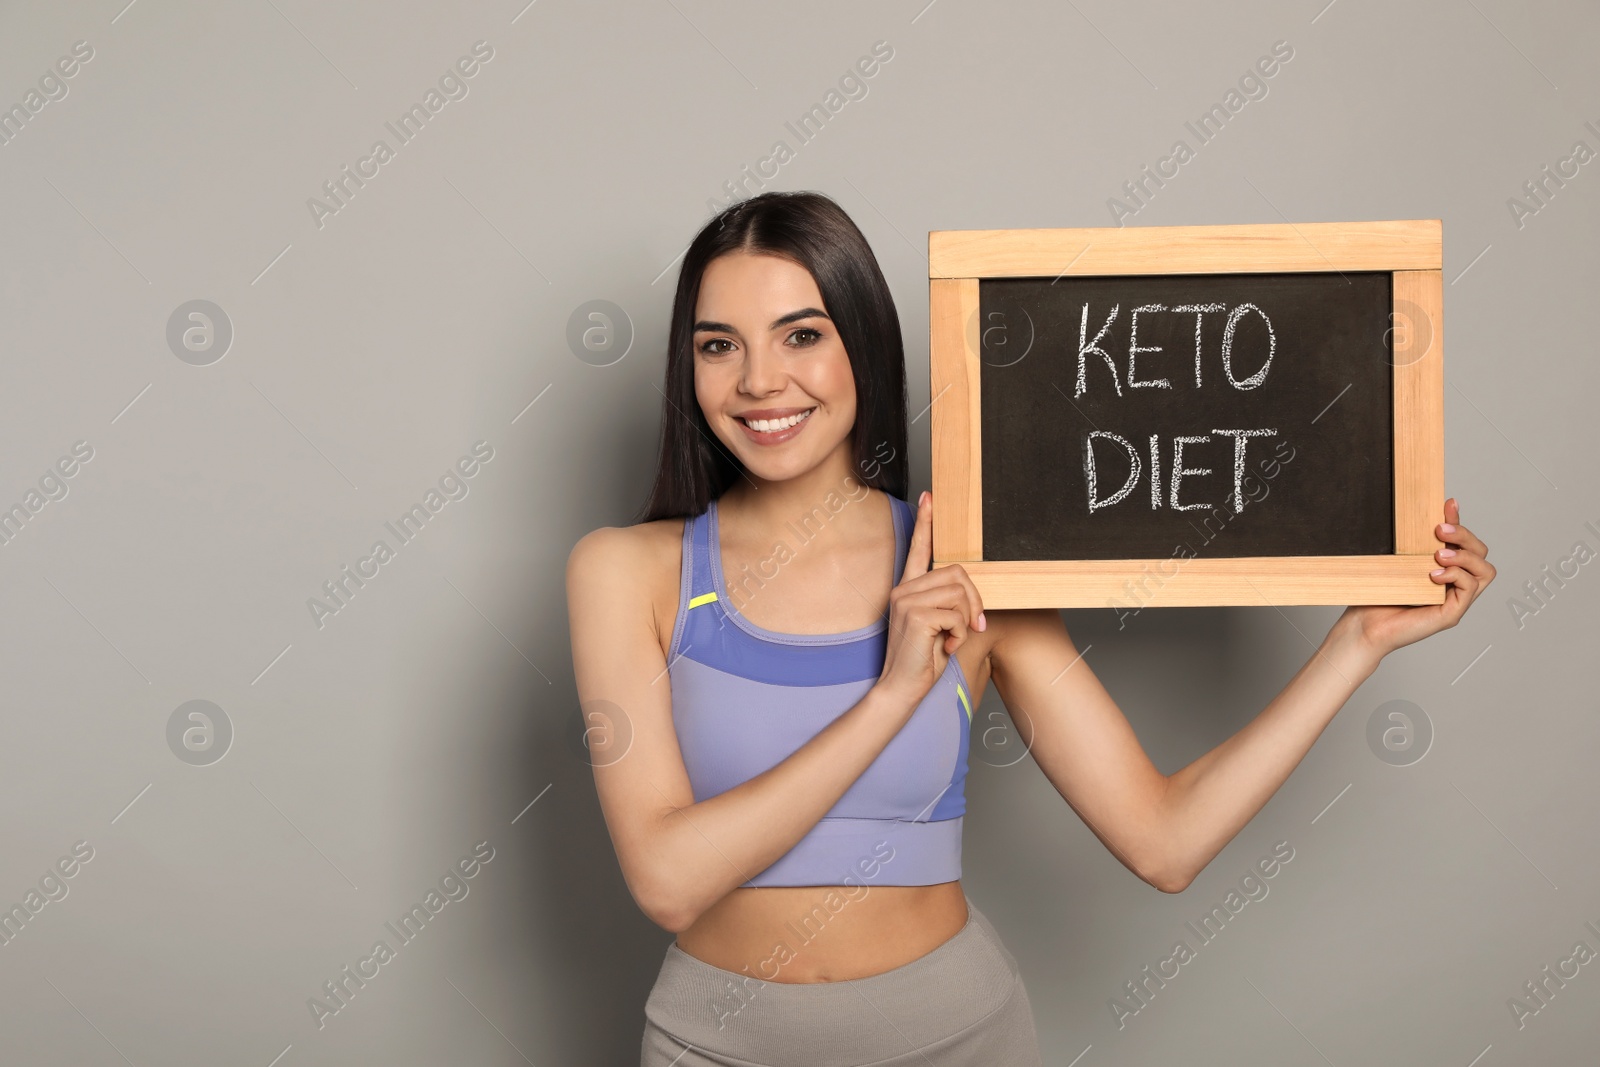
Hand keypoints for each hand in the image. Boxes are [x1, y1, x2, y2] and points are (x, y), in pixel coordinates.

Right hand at [876, 491, 985, 705]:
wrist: (902, 687)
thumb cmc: (922, 659)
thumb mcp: (939, 625)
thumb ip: (948, 604)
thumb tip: (969, 590)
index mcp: (907, 589)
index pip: (918, 548)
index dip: (926, 522)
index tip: (930, 497)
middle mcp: (904, 589)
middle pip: (957, 573)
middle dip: (974, 601)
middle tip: (973, 626)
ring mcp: (907, 600)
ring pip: (960, 594)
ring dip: (966, 621)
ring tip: (951, 638)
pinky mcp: (916, 614)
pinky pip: (957, 614)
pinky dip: (959, 634)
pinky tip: (945, 646)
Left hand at [1335, 497, 1494, 659]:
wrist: (1363, 625)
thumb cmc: (1378, 594)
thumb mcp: (1398, 561)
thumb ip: (1415, 541)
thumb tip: (1425, 512)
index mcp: (1444, 569)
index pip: (1464, 542)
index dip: (1459, 522)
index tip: (1447, 505)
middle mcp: (1455, 584)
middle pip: (1481, 553)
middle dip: (1465, 536)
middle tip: (1439, 531)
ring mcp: (1456, 600)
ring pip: (1484, 571)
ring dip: (1465, 557)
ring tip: (1438, 555)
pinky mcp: (1451, 614)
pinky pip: (1470, 588)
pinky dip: (1456, 576)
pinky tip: (1434, 575)